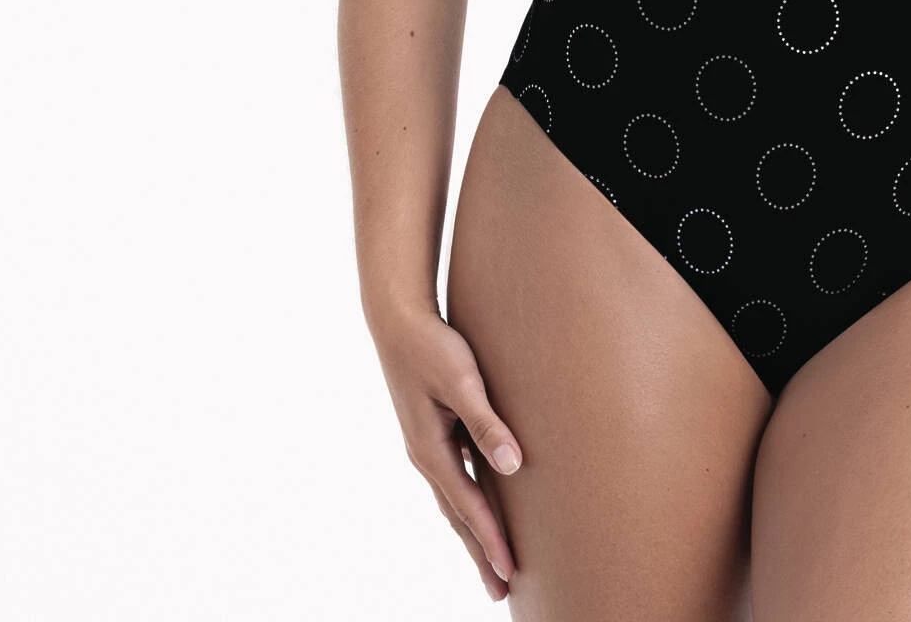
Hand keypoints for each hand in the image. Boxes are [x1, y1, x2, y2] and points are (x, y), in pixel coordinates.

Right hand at [372, 302, 523, 600]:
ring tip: (491, 561)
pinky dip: (467, 503)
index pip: (469, 507)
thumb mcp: (463, 381)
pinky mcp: (432, 432)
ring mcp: (427, 446)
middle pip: (458, 516)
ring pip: (454, 500)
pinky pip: (453, 479)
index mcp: (432, 451)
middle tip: (501, 591)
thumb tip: (513, 467)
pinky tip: (478, 508)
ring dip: (473, 532)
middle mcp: (427, 456)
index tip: (509, 572)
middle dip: (479, 552)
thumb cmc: (433, 346)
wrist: (397, 320)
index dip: (490, 540)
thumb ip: (487, 423)